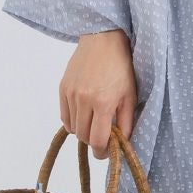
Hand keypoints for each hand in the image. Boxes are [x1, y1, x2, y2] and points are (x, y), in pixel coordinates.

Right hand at [60, 30, 138, 160]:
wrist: (103, 39)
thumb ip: (126, 122)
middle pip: (83, 136)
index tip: (106, 153)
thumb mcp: (130, 94)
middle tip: (103, 136)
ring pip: (72, 128)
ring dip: (83, 131)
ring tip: (94, 122)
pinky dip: (73, 121)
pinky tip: (84, 114)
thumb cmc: (121, 66)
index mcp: (103, 102)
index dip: (102, 152)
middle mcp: (83, 100)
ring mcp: (71, 94)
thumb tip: (123, 143)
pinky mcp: (62, 88)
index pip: (97, 140)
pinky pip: (64, 116)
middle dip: (93, 142)